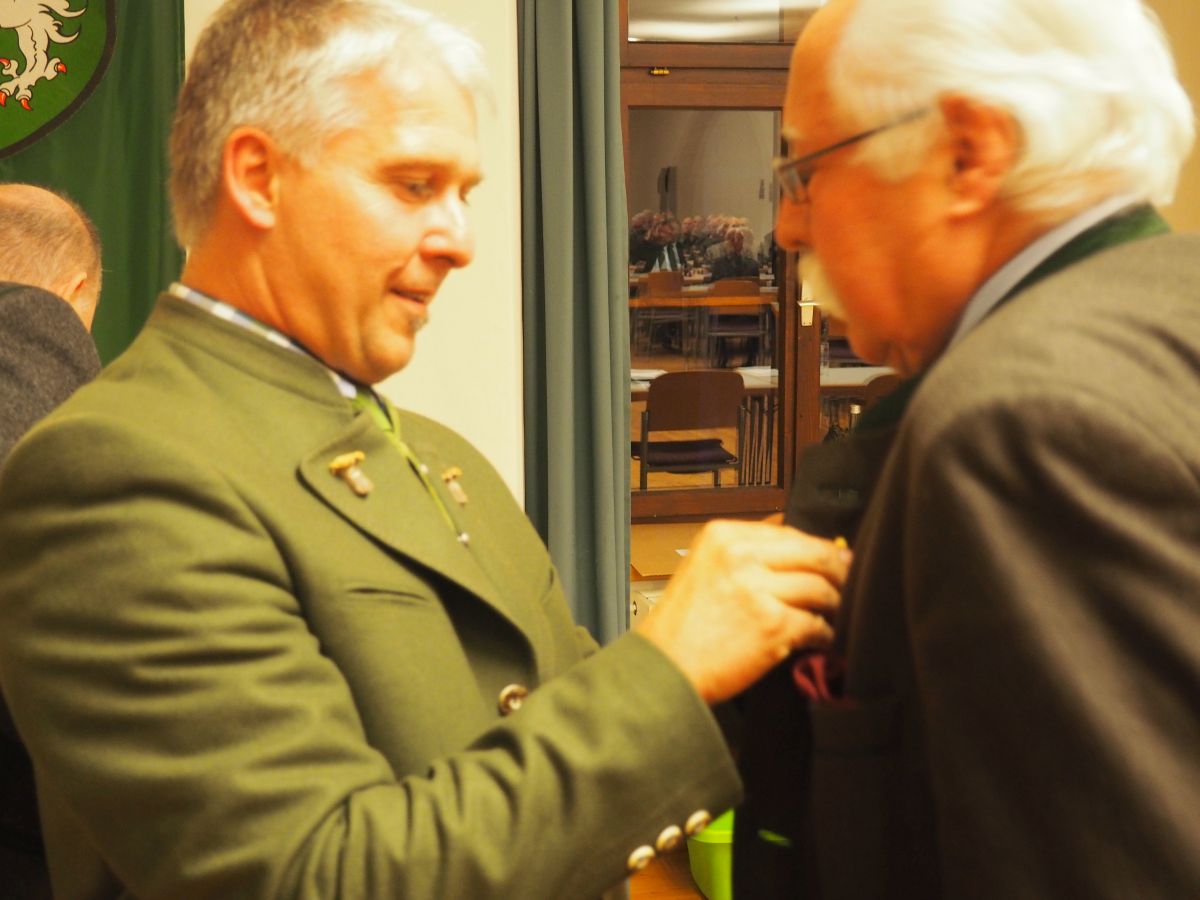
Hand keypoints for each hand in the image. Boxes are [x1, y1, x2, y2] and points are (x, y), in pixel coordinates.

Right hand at [636, 520, 849, 704]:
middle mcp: (740, 556)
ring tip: (836, 614)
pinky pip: (817, 624)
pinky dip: (826, 634)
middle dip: (839, 569)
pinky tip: (824, 638)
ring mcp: (757, 589)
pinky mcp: (773, 625)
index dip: (818, 546)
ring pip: (821, 588)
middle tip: (850, 581)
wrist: (663, 668)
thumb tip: (799, 546)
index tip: (835, 557)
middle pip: (814, 553)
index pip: (790, 532)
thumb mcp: (703, 568)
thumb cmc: (682, 626)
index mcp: (723, 536)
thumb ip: (744, 552)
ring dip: (836, 604)